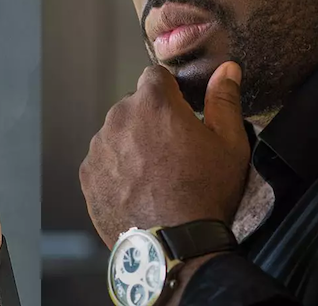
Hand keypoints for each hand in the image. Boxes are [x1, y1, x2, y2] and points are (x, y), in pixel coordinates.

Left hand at [79, 62, 249, 247]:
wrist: (174, 247)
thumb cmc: (205, 194)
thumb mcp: (229, 144)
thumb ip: (224, 100)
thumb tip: (227, 69)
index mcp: (154, 102)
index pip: (156, 76)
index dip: (171, 93)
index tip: (181, 113)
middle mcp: (119, 117)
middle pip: (134, 105)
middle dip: (151, 120)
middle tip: (173, 151)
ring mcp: (99, 146)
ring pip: (117, 133)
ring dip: (131, 144)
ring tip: (155, 175)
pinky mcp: (88, 174)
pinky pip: (102, 160)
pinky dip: (116, 169)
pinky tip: (138, 189)